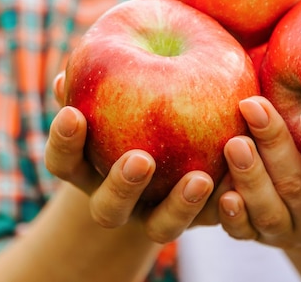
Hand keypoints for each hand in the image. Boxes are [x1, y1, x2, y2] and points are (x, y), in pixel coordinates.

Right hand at [44, 73, 214, 243]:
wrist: (169, 159)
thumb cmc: (134, 109)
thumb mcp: (115, 95)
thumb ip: (96, 84)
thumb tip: (67, 74)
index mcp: (89, 172)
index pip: (63, 163)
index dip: (63, 142)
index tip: (72, 113)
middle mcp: (120, 202)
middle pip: (109, 209)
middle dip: (122, 186)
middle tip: (140, 160)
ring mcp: (158, 216)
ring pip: (162, 227)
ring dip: (179, 206)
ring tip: (200, 179)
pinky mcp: (200, 218)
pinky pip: (212, 219)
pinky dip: (226, 205)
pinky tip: (237, 184)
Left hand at [215, 83, 300, 249]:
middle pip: (299, 192)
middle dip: (275, 149)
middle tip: (253, 105)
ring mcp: (288, 232)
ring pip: (268, 215)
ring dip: (249, 178)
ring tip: (235, 140)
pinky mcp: (255, 236)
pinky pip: (241, 234)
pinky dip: (230, 215)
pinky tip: (220, 190)